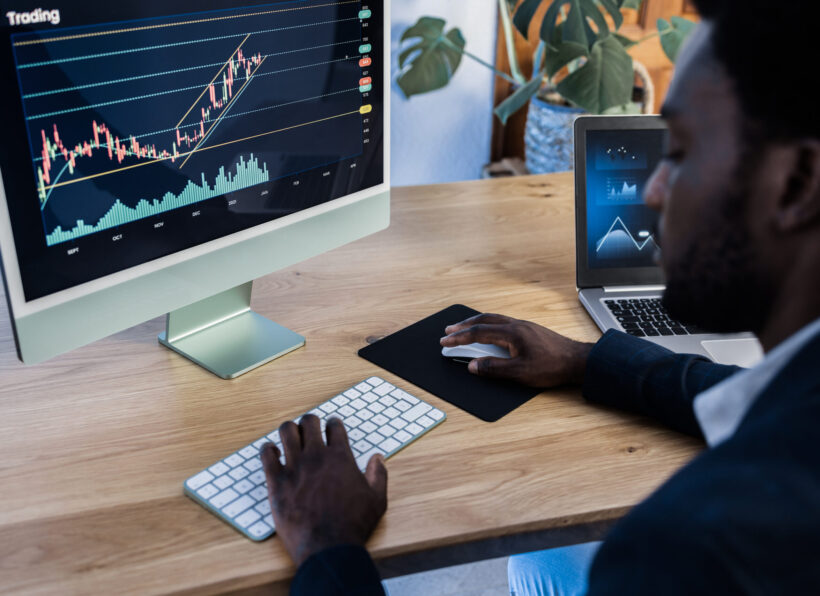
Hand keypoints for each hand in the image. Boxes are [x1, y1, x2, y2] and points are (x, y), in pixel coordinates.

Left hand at [260, 415, 387, 565]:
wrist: (328, 547)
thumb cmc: (353, 525)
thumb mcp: (377, 500)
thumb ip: (379, 475)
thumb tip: (378, 458)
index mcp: (340, 457)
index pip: (334, 426)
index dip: (333, 424)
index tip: (331, 427)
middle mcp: (316, 456)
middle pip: (308, 422)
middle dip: (310, 422)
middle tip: (309, 429)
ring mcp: (294, 467)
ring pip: (286, 432)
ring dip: (289, 431)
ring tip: (290, 437)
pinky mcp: (276, 482)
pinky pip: (266, 455)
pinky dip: (268, 450)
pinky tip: (272, 453)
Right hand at [440, 313, 593, 387]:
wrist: (578, 361)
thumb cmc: (553, 366)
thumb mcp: (520, 372)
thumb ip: (493, 369)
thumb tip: (473, 366)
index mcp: (511, 333)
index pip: (478, 333)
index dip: (459, 337)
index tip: (445, 341)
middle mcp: (516, 325)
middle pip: (483, 320)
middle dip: (463, 325)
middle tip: (448, 330)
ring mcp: (523, 326)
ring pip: (493, 319)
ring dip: (476, 323)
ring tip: (464, 328)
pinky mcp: (529, 330)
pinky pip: (502, 322)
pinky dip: (489, 324)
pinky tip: (489, 331)